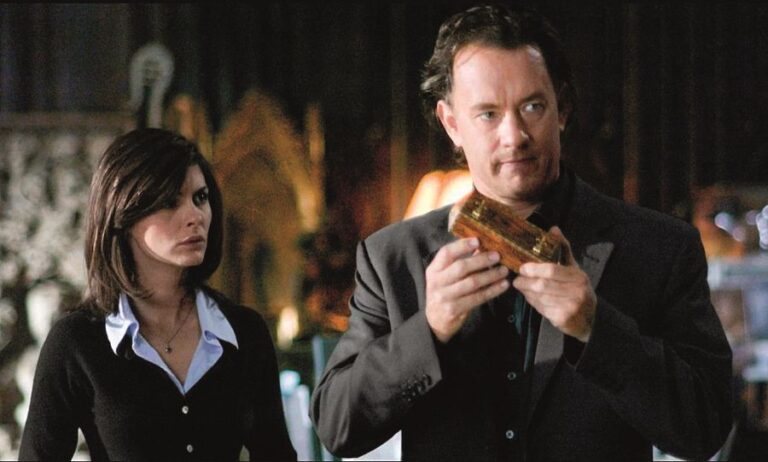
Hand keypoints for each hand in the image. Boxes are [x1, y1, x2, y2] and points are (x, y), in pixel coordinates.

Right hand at [426, 237, 509, 342]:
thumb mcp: (446, 277)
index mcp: (434, 270)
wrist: (435, 321)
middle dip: (481, 260)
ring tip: (504, 270)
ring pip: (472, 283)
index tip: (478, 240)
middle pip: (461, 267)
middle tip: (497, 256)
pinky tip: (502, 285)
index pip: (446, 253)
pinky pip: (477, 298)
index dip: (462, 245)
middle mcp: (437, 282)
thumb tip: (481, 246)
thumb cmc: (445, 293)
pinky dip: (492, 290)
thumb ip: (461, 263)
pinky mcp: (454, 310)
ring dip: (490, 275)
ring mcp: (444, 296)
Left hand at [512, 226, 595, 342]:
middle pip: (542, 285)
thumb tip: (553, 229)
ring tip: (523, 288)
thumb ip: (563, 248)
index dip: (534, 269)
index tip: (522, 268)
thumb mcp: (573, 268)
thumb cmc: (577, 288)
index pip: (552, 270)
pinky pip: (541, 309)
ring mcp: (570, 307)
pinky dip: (533, 302)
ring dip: (527, 293)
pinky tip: (532, 298)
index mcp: (578, 276)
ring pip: (539, 297)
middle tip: (517, 280)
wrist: (589, 318)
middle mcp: (576, 291)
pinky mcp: (563, 319)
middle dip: (525, 283)